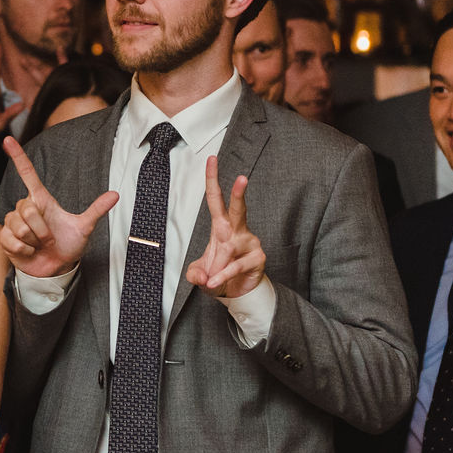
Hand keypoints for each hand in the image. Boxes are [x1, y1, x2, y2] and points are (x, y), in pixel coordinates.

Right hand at [0, 137, 118, 277]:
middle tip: (49, 239)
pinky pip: (11, 239)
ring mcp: (13, 222)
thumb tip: (115, 194)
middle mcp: (26, 208)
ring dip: (34, 241)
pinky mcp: (5, 238)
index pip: (27, 174)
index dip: (18, 156)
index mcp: (42, 200)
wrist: (55, 268)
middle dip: (42, 229)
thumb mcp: (84, 227)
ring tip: (39, 245)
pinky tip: (29, 252)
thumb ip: (97, 210)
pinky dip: (24, 250)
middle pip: (27, 208)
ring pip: (19, 225)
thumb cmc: (67, 245)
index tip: (8, 139)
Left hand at [184, 157, 264, 299]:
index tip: (211, 159)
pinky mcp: (258, 257)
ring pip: (229, 249)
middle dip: (238, 193)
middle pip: (237, 208)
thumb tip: (200, 276)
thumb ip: (195, 274)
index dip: (212, 179)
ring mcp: (249, 242)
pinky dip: (223, 275)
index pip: (215, 199)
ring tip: (210, 279)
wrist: (236, 293)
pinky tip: (215, 282)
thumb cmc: (217, 275)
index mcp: (221, 226)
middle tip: (242, 178)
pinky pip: (236, 265)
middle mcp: (237, 230)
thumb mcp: (199, 274)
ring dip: (216, 266)